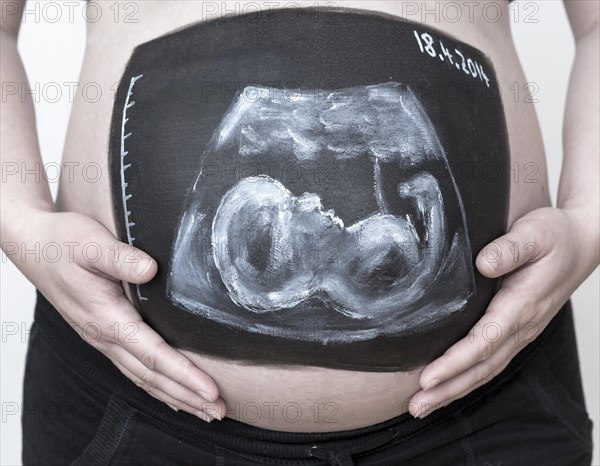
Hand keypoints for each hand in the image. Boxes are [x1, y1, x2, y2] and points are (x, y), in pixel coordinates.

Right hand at [8, 211, 224, 421]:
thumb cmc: (63, 242)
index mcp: (106, 317)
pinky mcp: (105, 334)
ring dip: (175, 396)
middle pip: (152, 376)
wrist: (34, 245)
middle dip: (187, 396)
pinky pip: (134, 369)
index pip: (153, 354)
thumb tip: (151, 270)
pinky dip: (156, 386)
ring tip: (204, 410)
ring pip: (143, 378)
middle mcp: (105, 336)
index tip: (210, 390)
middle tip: (218, 411)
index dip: (184, 374)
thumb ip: (121, 258)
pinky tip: (171, 395)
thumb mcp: (91, 244)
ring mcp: (103, 338)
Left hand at [407, 206, 598, 418]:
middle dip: (447, 388)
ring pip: (485, 369)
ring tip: (423, 405)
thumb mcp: (534, 233)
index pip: (483, 342)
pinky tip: (447, 386)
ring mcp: (520, 332)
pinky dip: (466, 378)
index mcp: (522, 305)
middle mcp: (522, 326)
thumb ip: (509, 248)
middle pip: (481, 367)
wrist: (582, 243)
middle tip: (416, 406)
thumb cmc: (555, 236)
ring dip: (453, 389)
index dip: (454, 362)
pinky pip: (490, 361)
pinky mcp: (515, 330)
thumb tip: (482, 264)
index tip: (427, 378)